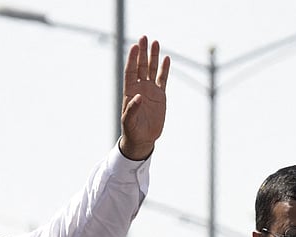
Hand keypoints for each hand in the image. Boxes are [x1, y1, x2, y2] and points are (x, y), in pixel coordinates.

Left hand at [119, 35, 170, 160]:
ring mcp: (151, 90)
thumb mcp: (129, 121)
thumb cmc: (132, 130)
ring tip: (156, 42)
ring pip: (152, 69)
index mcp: (130, 91)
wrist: (143, 138)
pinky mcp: (160, 95)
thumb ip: (132, 109)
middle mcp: (140, 87)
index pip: (131, 71)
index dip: (132, 59)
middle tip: (144, 38)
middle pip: (141, 66)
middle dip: (143, 52)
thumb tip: (138, 96)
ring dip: (154, 56)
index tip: (134, 47)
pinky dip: (165, 69)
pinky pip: (163, 79)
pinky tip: (166, 58)